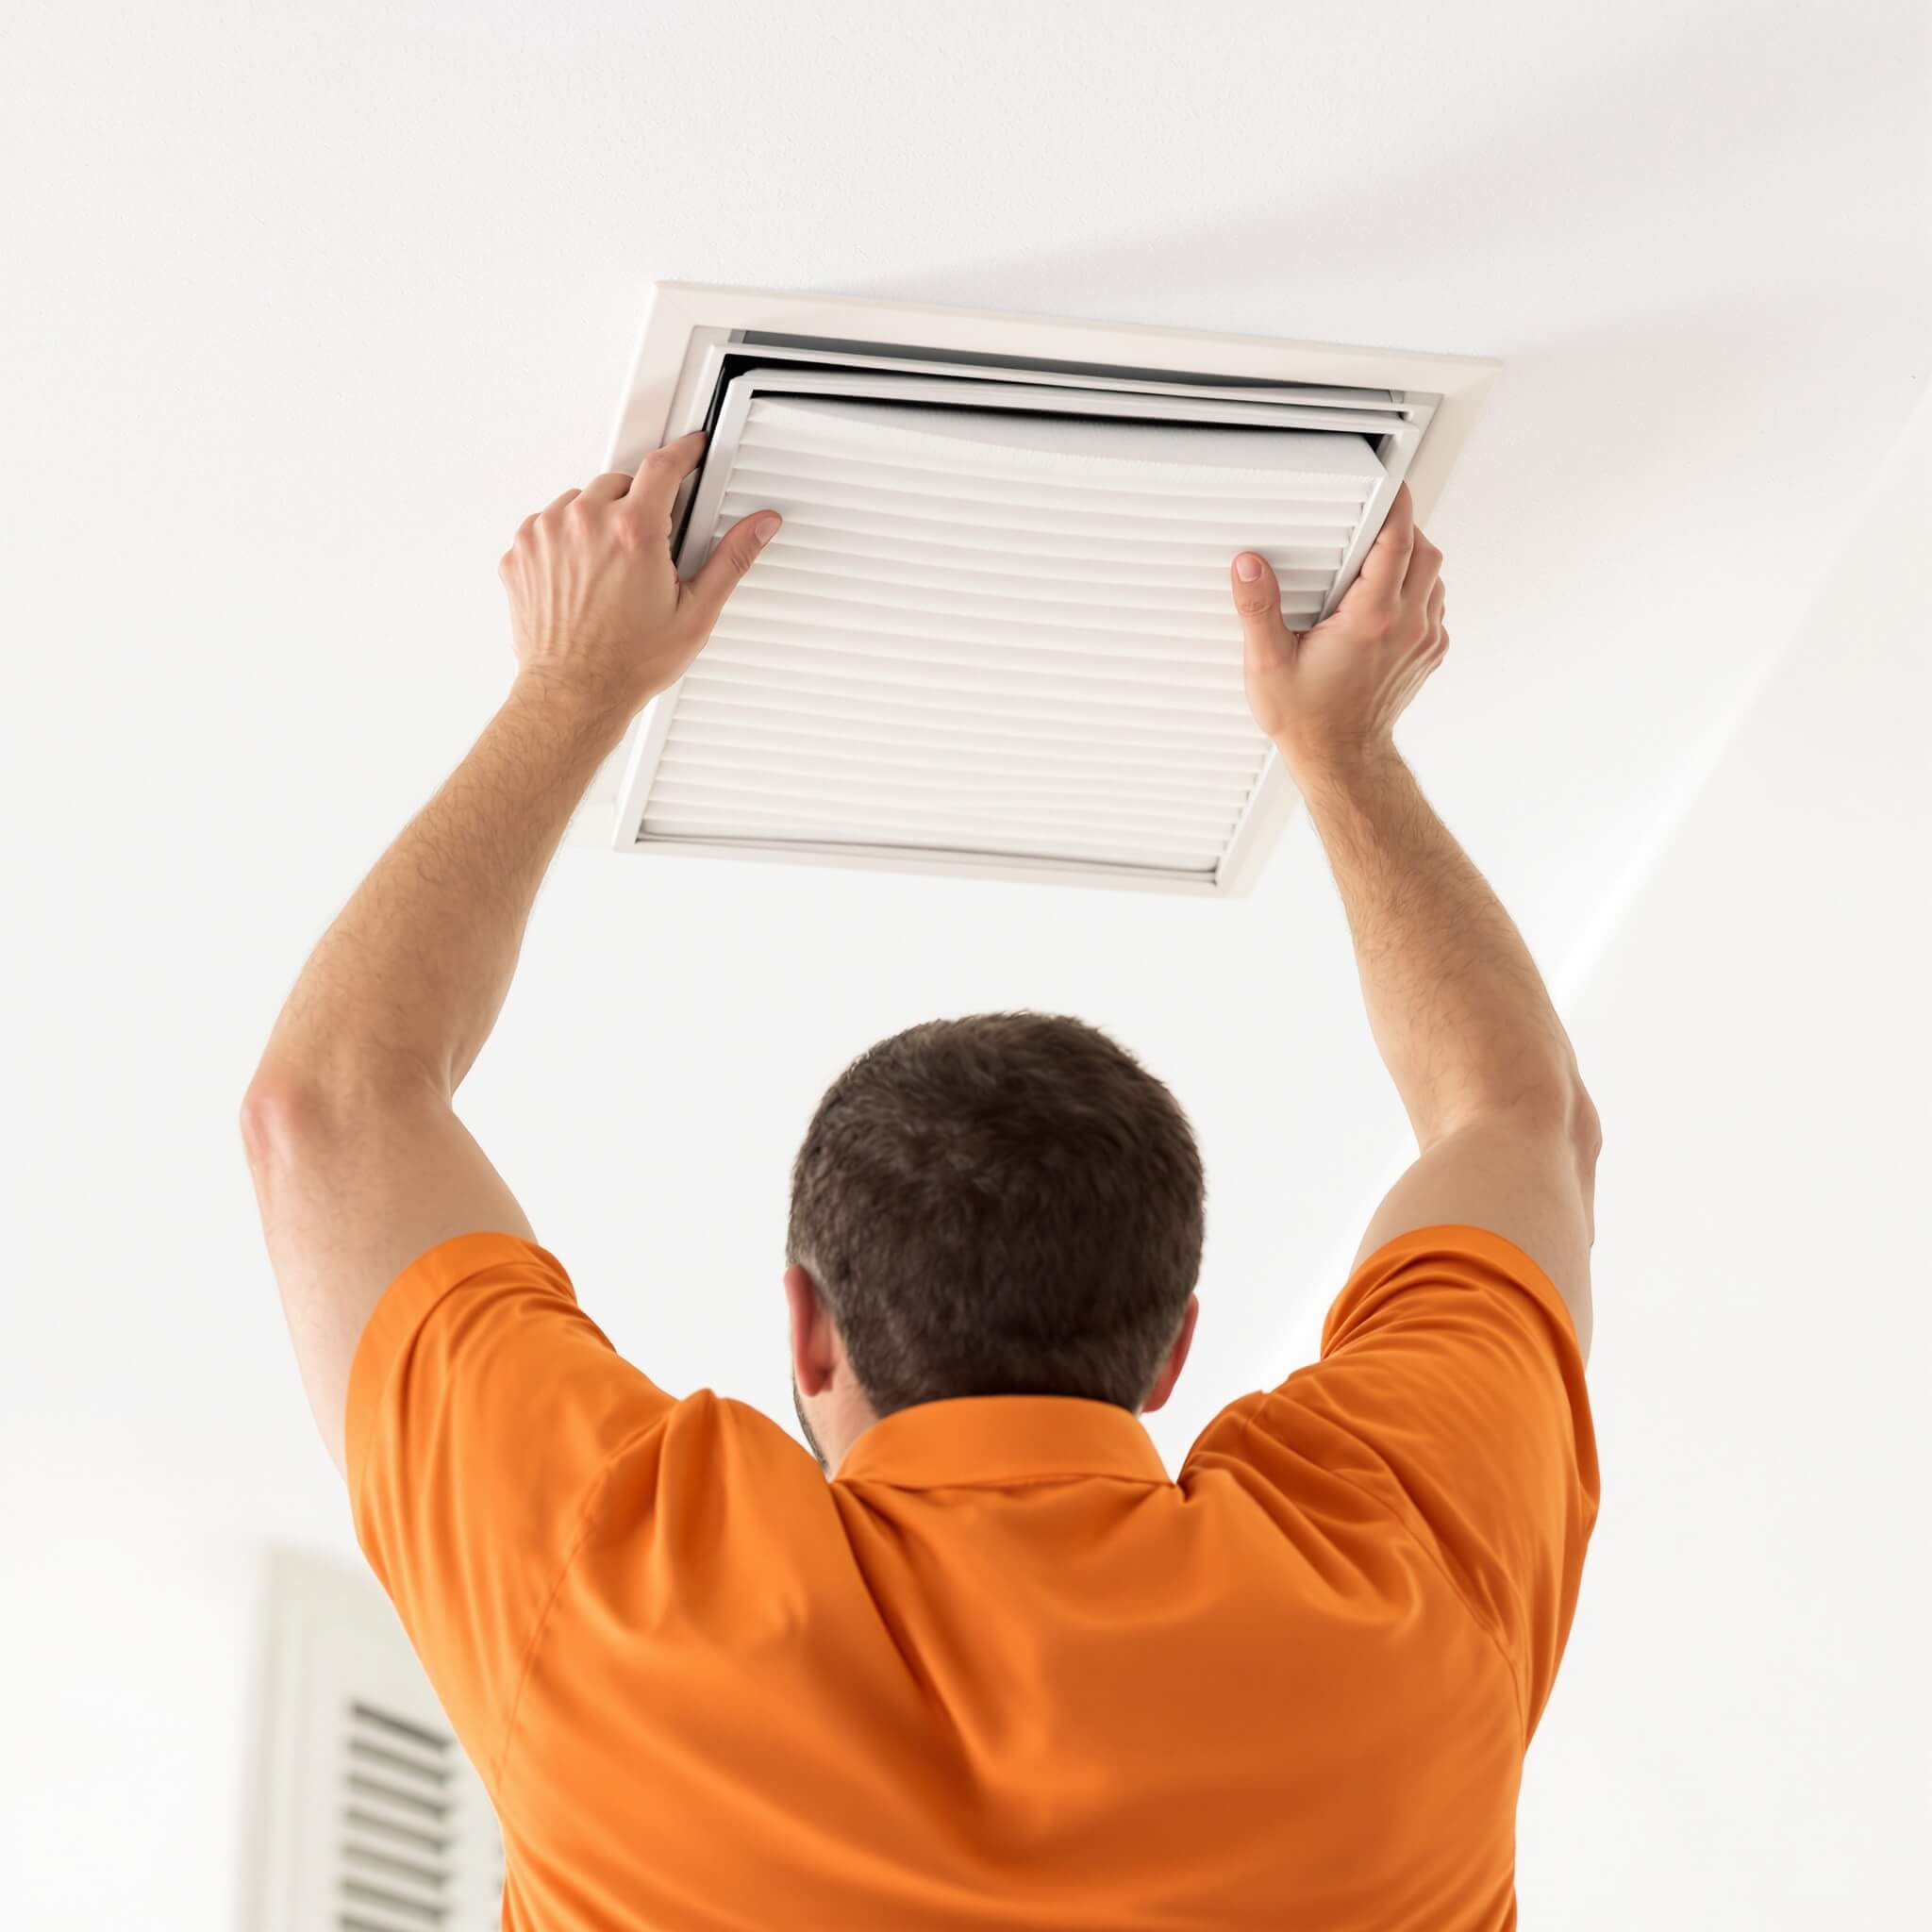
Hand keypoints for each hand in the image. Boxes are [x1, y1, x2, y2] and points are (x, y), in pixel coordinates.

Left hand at [498, 429, 779, 718]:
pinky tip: (582, 575)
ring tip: (611, 568)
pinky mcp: (521, 551)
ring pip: (581, 500)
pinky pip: (547, 523)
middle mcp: (586, 523)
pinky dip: (565, 539)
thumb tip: (759, 527)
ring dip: (598, 521)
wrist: (573, 695)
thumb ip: (731, 559)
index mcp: (633, 532)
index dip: (683, 452)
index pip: (663, 466)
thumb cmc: (628, 664)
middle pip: (620, 483)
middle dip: (638, 506)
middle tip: (647, 550)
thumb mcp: (695, 614)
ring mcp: (547, 534)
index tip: (690, 449)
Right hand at [1228, 481, 1447, 773]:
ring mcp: (1423, 642)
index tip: (1391, 486)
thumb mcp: (1268, 664)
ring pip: (1435, 578)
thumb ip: (1258, 610)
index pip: (1397, 543)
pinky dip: (1417, 591)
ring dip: (1411, 561)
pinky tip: (1385, 601)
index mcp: (1370, 620)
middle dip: (1402, 530)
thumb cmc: (1308, 720)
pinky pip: (1435, 606)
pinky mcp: (1428, 655)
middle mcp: (1406, 627)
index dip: (1396, 506)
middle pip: (1425, 552)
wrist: (1342, 762)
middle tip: (1374, 524)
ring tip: (1375, 564)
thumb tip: (1248, 566)